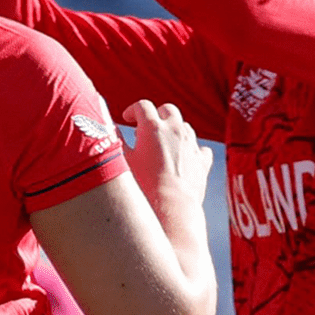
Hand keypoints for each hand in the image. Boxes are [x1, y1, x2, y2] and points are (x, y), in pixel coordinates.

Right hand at [122, 100, 212, 215]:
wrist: (171, 208)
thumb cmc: (143, 186)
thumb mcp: (123, 160)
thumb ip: (116, 140)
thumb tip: (111, 128)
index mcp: (153, 127)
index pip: (142, 106)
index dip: (133, 110)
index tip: (128, 119)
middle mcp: (175, 130)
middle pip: (167, 110)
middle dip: (157, 115)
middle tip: (145, 129)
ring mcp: (191, 144)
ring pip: (185, 126)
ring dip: (174, 131)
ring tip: (162, 145)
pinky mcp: (203, 161)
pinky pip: (200, 148)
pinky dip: (191, 149)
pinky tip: (184, 158)